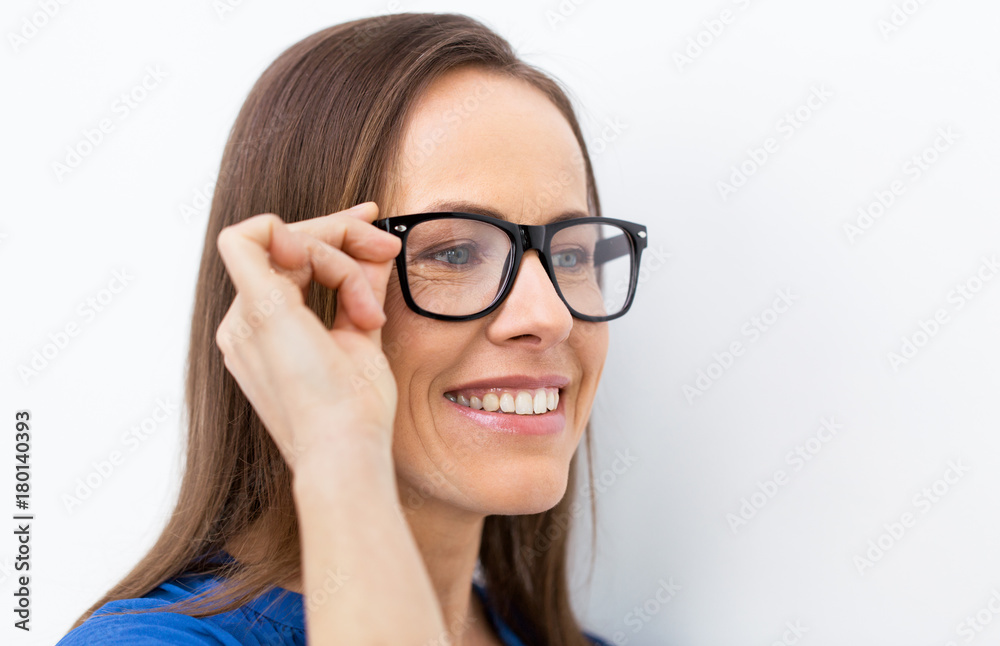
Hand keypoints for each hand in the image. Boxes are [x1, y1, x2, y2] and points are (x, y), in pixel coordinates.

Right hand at [214, 202, 401, 471]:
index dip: (333, 236)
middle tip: (386, 249)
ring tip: (368, 312)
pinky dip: (295, 234)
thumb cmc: (355, 412)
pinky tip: (333, 258)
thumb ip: (360, 288)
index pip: (292, 262)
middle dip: (342, 235)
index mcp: (266, 334)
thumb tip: (376, 249)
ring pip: (283, 241)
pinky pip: (250, 237)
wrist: (345, 449)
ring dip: (339, 257)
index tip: (378, 237)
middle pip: (287, 245)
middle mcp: (245, 324)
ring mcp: (244, 317)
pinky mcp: (256, 308)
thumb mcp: (361, 336)